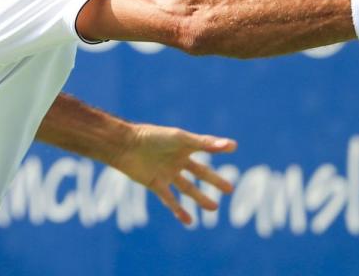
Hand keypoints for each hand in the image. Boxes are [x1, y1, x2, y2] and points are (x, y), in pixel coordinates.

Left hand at [110, 123, 236, 224]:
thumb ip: (206, 144)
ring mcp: (167, 172)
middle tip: (230, 189)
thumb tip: (232, 146)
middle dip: (214, 181)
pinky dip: (178, 210)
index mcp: (184, 145)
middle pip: (200, 173)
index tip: (233, 148)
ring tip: (214, 208)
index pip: (206, 147)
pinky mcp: (155, 184)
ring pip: (187, 188)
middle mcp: (177, 159)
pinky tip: (189, 221)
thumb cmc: (154, 137)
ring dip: (200, 198)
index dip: (218, 147)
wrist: (126, 146)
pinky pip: (169, 199)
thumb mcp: (182, 139)